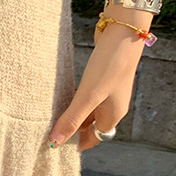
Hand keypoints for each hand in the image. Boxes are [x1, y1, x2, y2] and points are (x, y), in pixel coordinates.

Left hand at [48, 22, 146, 151]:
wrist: (124, 31)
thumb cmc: (110, 65)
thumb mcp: (88, 96)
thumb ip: (72, 119)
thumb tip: (54, 144)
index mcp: (113, 115)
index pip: (94, 138)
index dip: (77, 143)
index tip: (57, 145)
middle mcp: (114, 106)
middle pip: (91, 125)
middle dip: (73, 129)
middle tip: (50, 130)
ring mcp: (110, 92)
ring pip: (89, 110)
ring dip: (74, 113)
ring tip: (53, 114)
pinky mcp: (105, 78)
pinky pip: (89, 96)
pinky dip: (77, 99)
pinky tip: (65, 95)